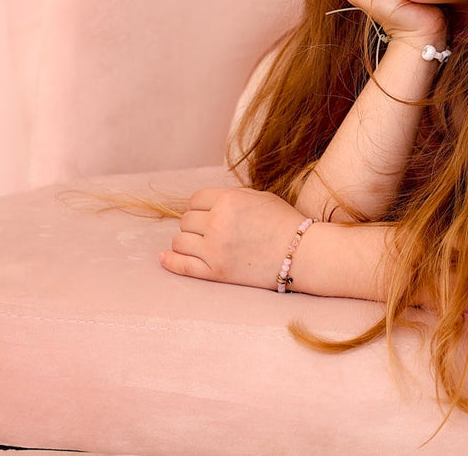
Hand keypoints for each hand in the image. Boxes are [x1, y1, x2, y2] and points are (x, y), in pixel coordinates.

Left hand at [159, 186, 303, 288]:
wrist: (303, 254)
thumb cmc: (284, 223)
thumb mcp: (259, 197)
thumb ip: (230, 196)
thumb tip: (203, 202)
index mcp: (228, 200)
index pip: (195, 199)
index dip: (201, 206)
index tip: (209, 214)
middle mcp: (217, 223)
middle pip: (186, 220)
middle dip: (196, 224)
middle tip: (212, 231)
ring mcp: (214, 249)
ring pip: (180, 241)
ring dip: (187, 241)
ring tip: (201, 244)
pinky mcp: (215, 272)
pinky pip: (182, 265)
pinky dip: (170, 261)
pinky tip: (164, 257)